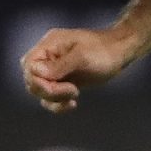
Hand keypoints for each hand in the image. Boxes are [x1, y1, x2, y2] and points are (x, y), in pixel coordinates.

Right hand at [20, 25, 137, 112]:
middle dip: (50, 91)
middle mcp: (47, 58)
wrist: (121, 51)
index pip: (29, 67)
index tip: (65, 86)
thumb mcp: (83, 57)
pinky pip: (50, 97)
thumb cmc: (104, 50)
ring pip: (39, 91)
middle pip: (32, 81)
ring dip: (54, 99)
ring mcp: (53, 70)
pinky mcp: (62, 80)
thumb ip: (60, 65)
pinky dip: (57, 104)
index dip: (40, 81)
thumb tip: (38, 73)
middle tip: (73, 91)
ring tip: (75, 96)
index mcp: (48, 46)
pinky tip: (72, 104)